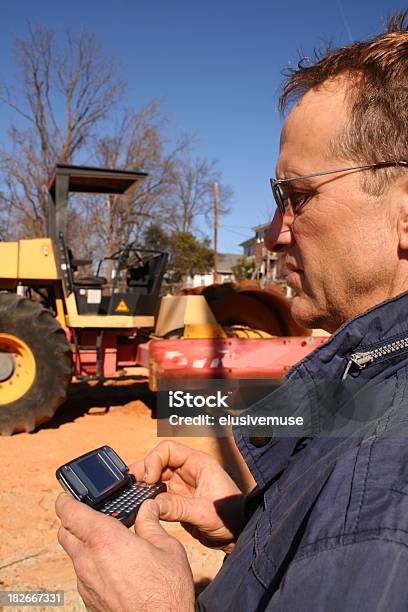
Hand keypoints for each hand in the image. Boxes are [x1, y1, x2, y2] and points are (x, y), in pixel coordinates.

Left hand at [56, 493, 193, 611]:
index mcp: (105, 540)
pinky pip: (83, 575)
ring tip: (110, 542)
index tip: (69, 496)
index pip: (70, 512)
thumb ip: (151, 524)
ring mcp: (85, 583)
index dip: (67, 501)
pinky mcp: (89, 600)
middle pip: (65, 533)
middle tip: (92, 516)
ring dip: (84, 545)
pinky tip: (115, 567)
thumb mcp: (167, 548)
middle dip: (73, 521)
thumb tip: (147, 508)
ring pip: (74, 555)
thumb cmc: (166, 592)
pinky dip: (92, 565)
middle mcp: (88, 560)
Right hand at [129, 441, 243, 551]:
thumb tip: (151, 506)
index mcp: (198, 464)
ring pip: (156, 478)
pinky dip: (148, 499)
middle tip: (130, 487)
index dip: (154, 460)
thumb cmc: (231, 518)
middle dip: (143, 472)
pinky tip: (140, 506)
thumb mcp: (204, 513)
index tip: (148, 478)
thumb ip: (178, 508)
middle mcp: (188, 471)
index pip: (168, 449)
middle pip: (158, 462)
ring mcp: (182, 486)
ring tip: (131, 496)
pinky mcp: (178, 501)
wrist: (239, 537)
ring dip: (144, 486)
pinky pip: (158, 495)